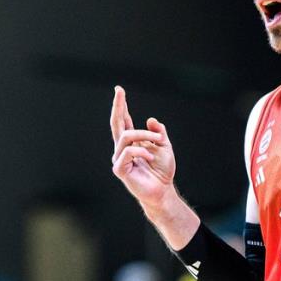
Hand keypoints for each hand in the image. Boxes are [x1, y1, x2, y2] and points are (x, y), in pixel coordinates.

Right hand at [109, 86, 175, 208]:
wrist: (163, 191)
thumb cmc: (162, 171)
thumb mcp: (164, 147)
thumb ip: (158, 132)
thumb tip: (150, 119)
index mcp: (132, 142)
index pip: (123, 120)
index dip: (120, 106)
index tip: (118, 90)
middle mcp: (122, 149)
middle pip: (116, 124)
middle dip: (118, 106)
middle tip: (119, 91)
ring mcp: (120, 159)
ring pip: (127, 137)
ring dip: (145, 136)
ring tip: (159, 143)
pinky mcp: (120, 169)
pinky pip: (127, 153)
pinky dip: (142, 152)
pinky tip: (151, 158)